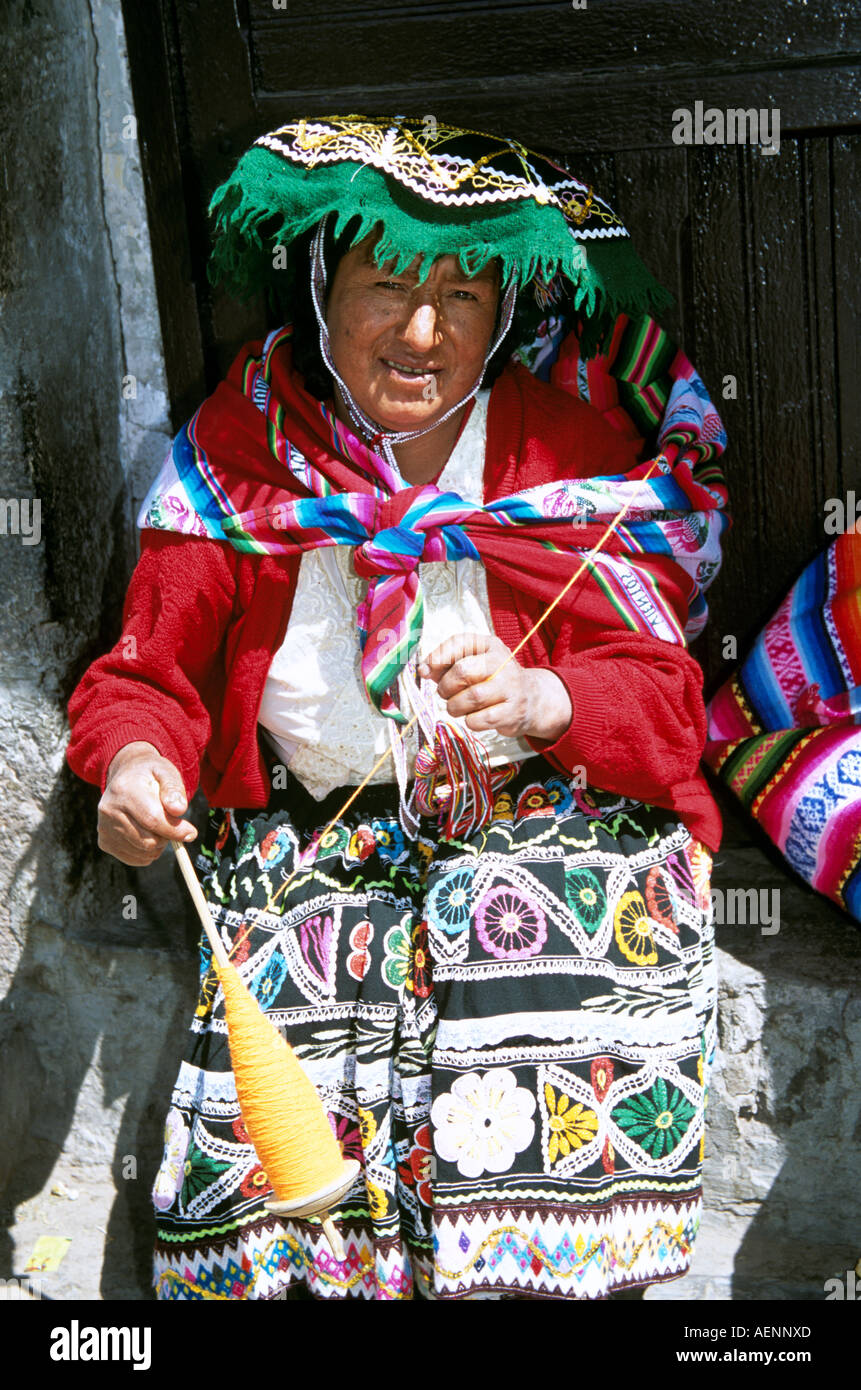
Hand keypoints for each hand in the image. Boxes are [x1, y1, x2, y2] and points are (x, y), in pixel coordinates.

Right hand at [98, 742, 196, 865]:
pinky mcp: (104, 841)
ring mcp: (104, 827)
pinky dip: (148, 853)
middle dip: (167, 837)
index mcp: (124, 790)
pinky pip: (134, 858)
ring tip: (159, 826)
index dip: (175, 830)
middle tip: (172, 825)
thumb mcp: (166, 772)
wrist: (125, 775)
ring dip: (159, 845)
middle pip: (147, 840)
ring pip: (142, 852)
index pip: (152, 819)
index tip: (191, 833)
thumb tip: (179, 810)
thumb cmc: (150, 775)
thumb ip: (174, 789)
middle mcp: (109, 810)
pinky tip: (148, 834)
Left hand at [417, 633, 571, 742]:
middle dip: (446, 686)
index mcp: (489, 645)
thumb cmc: (492, 680)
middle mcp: (502, 662)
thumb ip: (445, 665)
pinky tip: (473, 717)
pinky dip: (469, 721)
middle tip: (445, 694)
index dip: (438, 657)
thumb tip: (423, 670)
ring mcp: (510, 687)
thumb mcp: (472, 664)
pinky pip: (480, 719)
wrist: (530, 699)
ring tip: (456, 707)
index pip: (460, 642)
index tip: (427, 670)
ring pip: (471, 697)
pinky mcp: (512, 711)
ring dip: (455, 706)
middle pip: (463, 671)